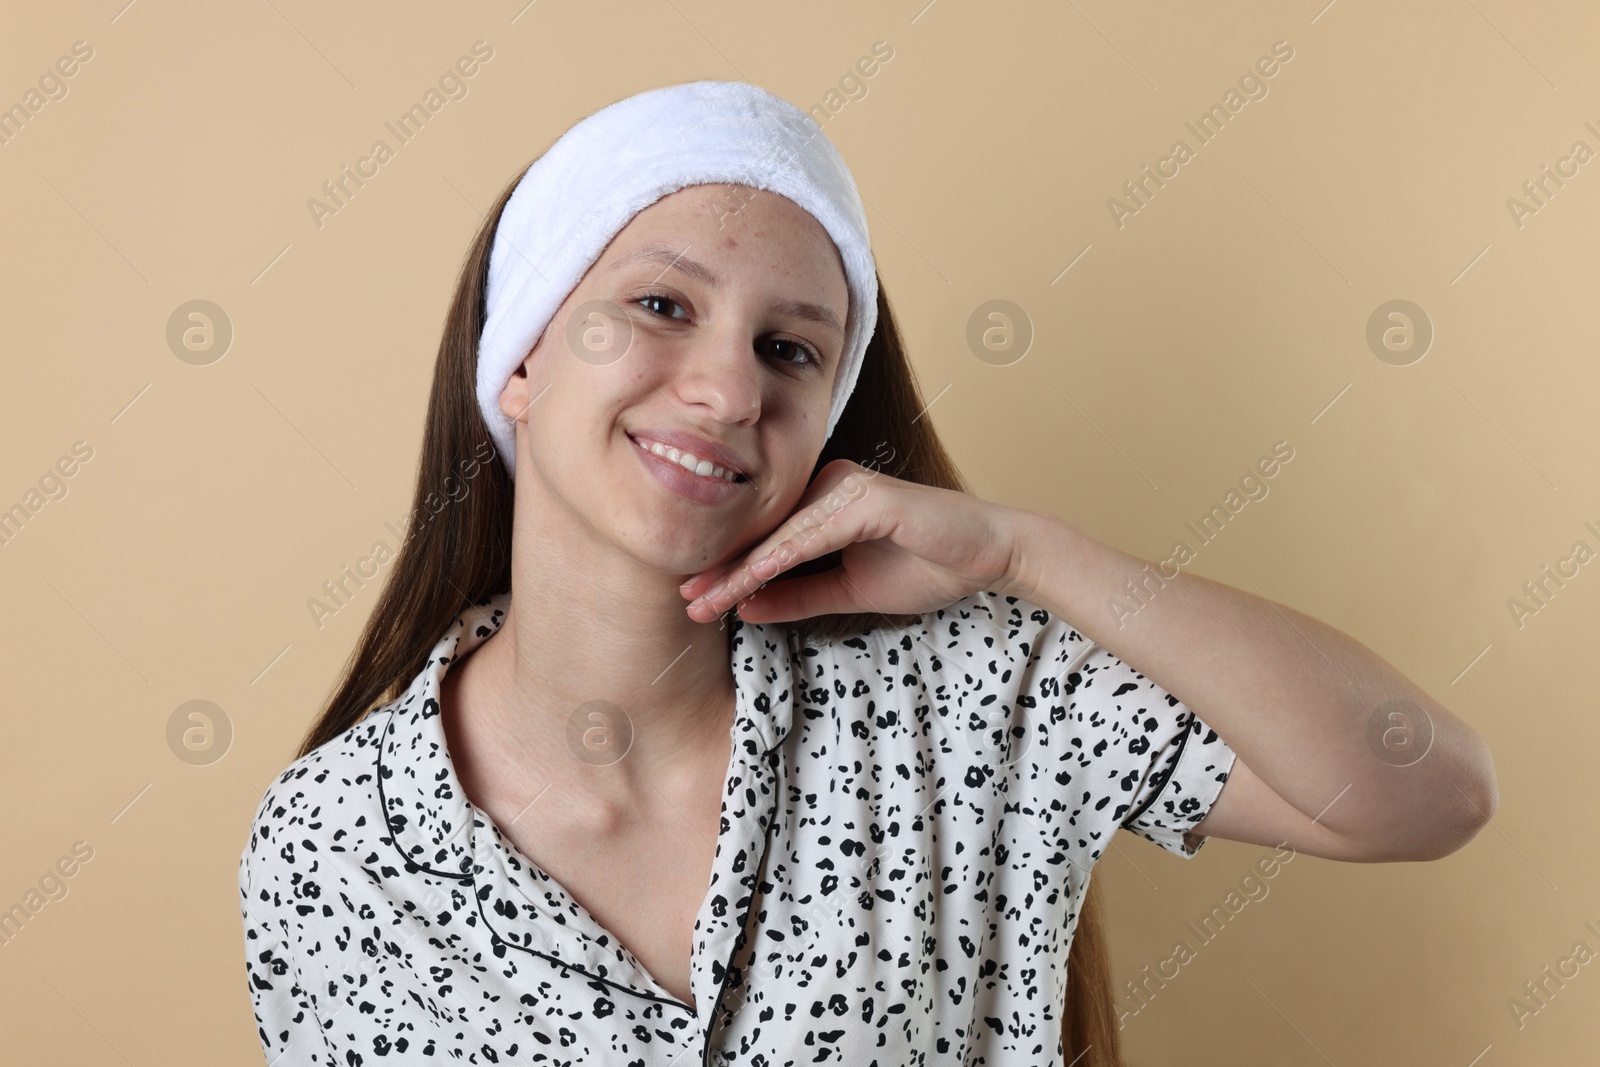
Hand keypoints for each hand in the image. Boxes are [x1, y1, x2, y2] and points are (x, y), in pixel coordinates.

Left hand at [679, 459, 1029, 623]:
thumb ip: (799, 595)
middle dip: (724, 571)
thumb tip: (746, 607)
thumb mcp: (849, 590)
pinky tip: (751, 581)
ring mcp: (846, 487)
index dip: (730, 572)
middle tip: (684, 599)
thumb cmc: (928, 565)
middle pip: (765, 535)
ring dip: (742, 570)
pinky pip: (813, 534)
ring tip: (706, 599)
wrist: (990, 556)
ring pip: (781, 537)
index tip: (695, 600)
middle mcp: (828, 485)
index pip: (767, 542)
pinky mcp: (866, 497)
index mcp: (823, 502)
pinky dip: (780, 559)